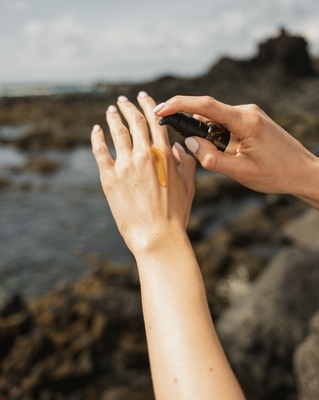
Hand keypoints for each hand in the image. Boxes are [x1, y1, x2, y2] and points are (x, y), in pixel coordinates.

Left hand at [91, 92, 195, 253]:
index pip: (155, 121)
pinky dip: (97, 137)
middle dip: (129, 107)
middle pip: (134, 122)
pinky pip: (100, 151)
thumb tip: (178, 147)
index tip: (143, 97)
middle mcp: (144, 154)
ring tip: (110, 110)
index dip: (149, 105)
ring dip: (113, 117)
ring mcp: (125, 165)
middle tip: (123, 100)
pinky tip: (96, 130)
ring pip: (117, 132)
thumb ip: (186, 162)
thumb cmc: (175, 214)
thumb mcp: (189, 186)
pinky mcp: (109, 178)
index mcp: (164, 154)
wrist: (157, 236)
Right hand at [154, 95, 318, 199]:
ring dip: (209, 136)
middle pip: (208, 113)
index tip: (161, 109)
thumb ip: (211, 159)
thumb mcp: (240, 172)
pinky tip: (228, 154)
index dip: (180, 104)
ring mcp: (250, 114)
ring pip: (216, 120)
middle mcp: (246, 112)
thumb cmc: (276, 174)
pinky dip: (218, 136)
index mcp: (245, 121)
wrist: (303, 172)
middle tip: (192, 150)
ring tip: (225, 159)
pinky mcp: (251, 120)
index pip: (206, 106)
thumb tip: (189, 143)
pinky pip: (226, 123)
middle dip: (194, 128)